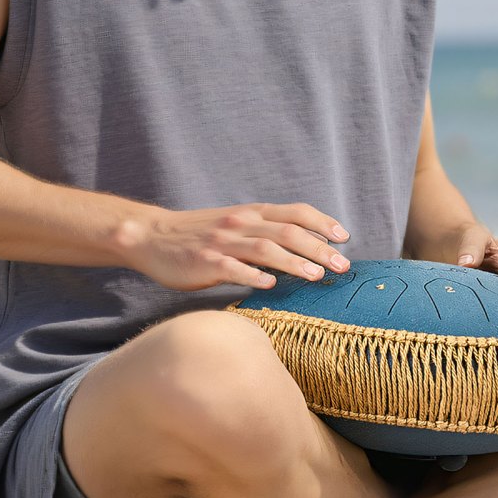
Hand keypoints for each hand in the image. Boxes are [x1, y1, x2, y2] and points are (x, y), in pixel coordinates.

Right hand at [121, 202, 350, 291]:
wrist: (153, 236)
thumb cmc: (200, 236)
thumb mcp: (236, 225)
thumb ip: (267, 232)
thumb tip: (308, 245)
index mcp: (251, 214)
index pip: (295, 213)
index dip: (322, 222)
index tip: (345, 237)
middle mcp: (241, 224)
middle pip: (288, 232)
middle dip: (318, 247)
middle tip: (342, 265)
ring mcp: (223, 243)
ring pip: (265, 249)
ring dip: (294, 262)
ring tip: (317, 275)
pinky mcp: (205, 263)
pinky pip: (233, 268)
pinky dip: (252, 275)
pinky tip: (270, 284)